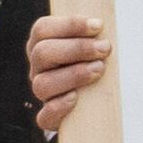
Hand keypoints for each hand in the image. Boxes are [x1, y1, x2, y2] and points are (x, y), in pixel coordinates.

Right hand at [26, 12, 107, 132]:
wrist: (97, 102)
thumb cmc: (96, 62)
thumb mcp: (92, 45)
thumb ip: (93, 35)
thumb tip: (104, 24)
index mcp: (41, 44)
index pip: (43, 29)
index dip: (70, 25)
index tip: (98, 25)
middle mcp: (38, 67)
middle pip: (42, 53)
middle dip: (77, 48)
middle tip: (104, 49)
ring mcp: (42, 92)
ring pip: (42, 84)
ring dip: (73, 75)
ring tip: (99, 70)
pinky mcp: (49, 118)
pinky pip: (44, 116)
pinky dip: (59, 107)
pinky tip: (76, 98)